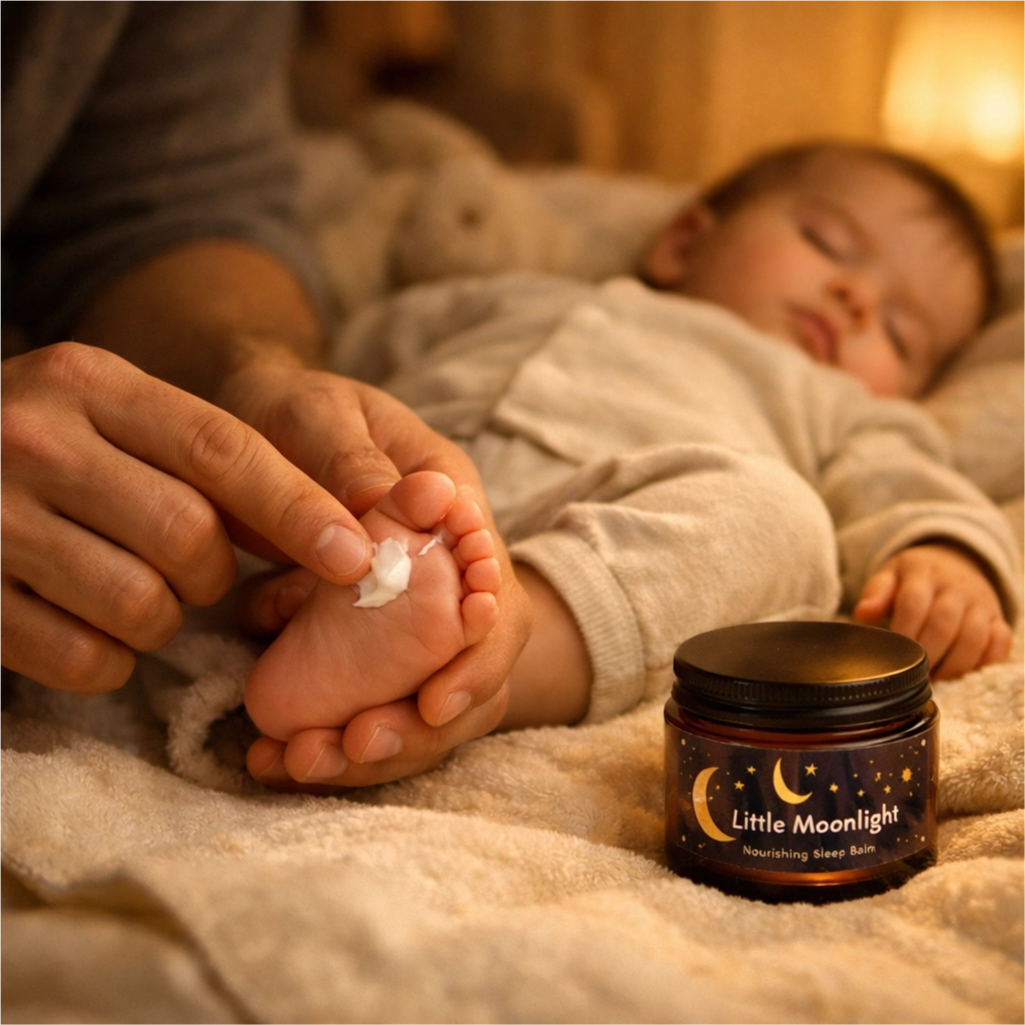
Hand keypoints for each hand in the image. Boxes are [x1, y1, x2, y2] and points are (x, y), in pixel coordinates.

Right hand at [0, 343, 374, 691]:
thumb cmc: (56, 449)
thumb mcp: (119, 417)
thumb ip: (211, 458)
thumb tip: (335, 534)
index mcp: (87, 382)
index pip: (220, 449)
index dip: (297, 509)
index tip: (355, 556)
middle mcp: (31, 438)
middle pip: (188, 534)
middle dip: (215, 574)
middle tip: (195, 573)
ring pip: (140, 603)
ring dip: (164, 620)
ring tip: (140, 595)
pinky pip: (82, 657)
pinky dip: (110, 660)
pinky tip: (94, 628)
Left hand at [222, 363, 532, 787]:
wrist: (266, 426)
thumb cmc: (302, 412)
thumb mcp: (322, 415)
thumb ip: (357, 458)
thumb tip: (399, 502)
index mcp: (457, 514)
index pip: (497, 603)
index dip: (477, 659)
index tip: (435, 701)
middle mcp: (448, 574)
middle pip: (472, 672)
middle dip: (422, 724)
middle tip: (356, 745)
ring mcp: (414, 615)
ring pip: (425, 704)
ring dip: (376, 748)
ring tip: (302, 764)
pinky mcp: (372, 644)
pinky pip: (373, 705)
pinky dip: (334, 740)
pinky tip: (276, 759)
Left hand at [853, 542, 1011, 678]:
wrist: (954, 561)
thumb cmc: (915, 576)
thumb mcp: (891, 574)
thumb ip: (876, 592)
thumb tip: (862, 614)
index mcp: (924, 574)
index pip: (913, 604)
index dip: (902, 632)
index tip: (892, 656)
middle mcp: (957, 588)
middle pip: (943, 624)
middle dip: (926, 654)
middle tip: (912, 674)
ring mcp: (981, 603)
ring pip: (974, 638)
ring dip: (953, 665)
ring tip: (934, 678)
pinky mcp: (998, 618)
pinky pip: (1000, 643)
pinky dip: (984, 663)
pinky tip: (963, 674)